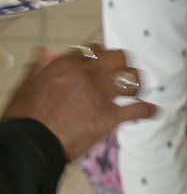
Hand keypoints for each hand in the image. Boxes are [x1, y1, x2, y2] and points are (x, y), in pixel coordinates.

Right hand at [3, 44, 156, 161]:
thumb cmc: (26, 117)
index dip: (100, 56)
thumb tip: (46, 51)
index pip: (93, 50)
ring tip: (138, 89)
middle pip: (118, 58)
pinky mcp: (109, 117)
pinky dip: (147, 110)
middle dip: (123, 64)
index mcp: (68, 65)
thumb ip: (41, 67)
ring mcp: (101, 95)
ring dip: (137, 84)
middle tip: (125, 72)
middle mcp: (88, 75)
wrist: (31, 143)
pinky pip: (137, 109)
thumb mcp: (28, 85)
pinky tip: (152, 111)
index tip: (102, 62)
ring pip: (132, 79)